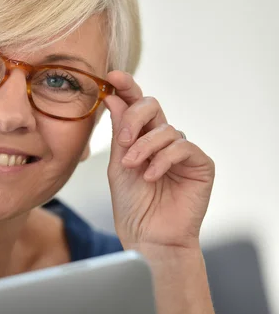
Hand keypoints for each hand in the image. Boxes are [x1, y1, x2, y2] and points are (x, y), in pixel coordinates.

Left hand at [103, 71, 214, 249]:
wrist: (148, 237)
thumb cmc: (132, 205)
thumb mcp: (118, 165)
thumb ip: (119, 133)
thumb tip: (115, 98)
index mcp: (141, 137)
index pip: (135, 105)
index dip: (127, 87)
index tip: (113, 76)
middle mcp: (162, 140)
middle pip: (151, 106)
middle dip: (134, 118)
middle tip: (123, 142)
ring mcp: (182, 151)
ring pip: (165, 129)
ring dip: (144, 147)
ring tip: (133, 168)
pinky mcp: (200, 164)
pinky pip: (182, 147)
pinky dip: (163, 160)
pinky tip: (151, 176)